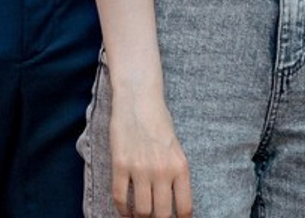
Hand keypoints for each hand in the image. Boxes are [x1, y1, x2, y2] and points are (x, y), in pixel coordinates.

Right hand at [110, 93, 192, 217]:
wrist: (138, 98)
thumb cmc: (159, 122)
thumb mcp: (176, 148)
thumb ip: (175, 174)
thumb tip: (173, 203)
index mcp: (180, 166)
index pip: (184, 208)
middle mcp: (162, 170)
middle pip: (162, 215)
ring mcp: (140, 168)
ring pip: (142, 211)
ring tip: (139, 216)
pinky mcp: (120, 164)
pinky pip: (120, 198)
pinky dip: (122, 210)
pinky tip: (125, 211)